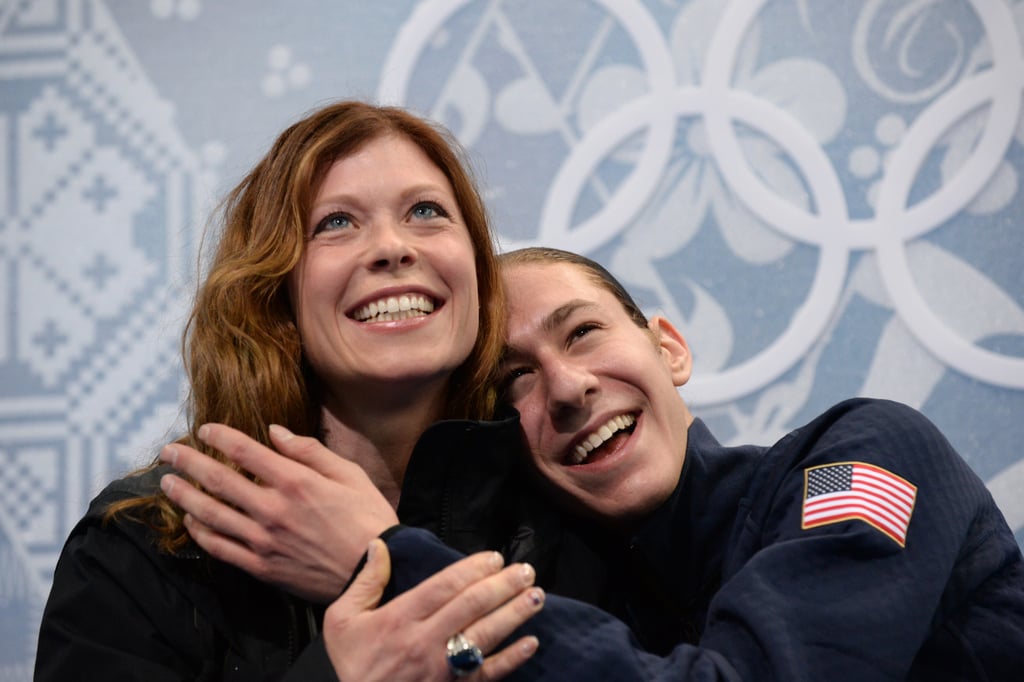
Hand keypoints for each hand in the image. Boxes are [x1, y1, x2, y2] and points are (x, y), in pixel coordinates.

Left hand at [159, 423, 398, 600]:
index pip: (244, 451)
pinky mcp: (261, 567)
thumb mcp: (350, 474)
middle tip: (168, 452)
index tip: (204, 430)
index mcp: (295, 482)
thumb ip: (310, 451)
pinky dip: (200, 533)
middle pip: (218, 480)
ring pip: (210, 515)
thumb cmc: (369, 518)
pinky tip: (189, 520)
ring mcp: (263, 541)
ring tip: (167, 483)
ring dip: (184, 496)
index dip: (219, 437)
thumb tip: (275, 431)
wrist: (375, 572)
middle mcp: (273, 509)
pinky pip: (220, 548)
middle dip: (188, 462)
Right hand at [327, 540, 542, 681]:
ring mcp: (442, 670)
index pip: (445, 586)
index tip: (495, 557)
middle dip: (503, 585)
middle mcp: (425, 642)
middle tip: (526, 570)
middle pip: (472, 606)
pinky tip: (531, 642)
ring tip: (536, 596)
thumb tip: (380, 545)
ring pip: (485, 636)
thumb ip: (365, 582)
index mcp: (399, 619)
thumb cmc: (354, 663)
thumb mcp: (342, 621)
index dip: (473, 569)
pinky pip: (488, 674)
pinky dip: (512, 659)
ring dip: (514, 615)